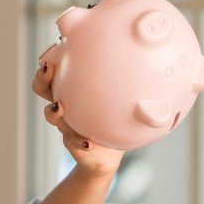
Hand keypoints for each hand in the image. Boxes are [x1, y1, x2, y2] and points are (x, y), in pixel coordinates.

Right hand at [31, 45, 125, 178]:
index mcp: (74, 88)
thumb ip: (133, 79)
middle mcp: (64, 103)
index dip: (50, 57)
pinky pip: (71, 142)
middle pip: (42, 87)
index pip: (56, 68)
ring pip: (51, 115)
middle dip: (42, 77)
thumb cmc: (116, 121)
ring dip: (53, 111)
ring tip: (59, 107)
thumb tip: (161, 50)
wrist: (107, 156)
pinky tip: (87, 143)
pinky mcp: (72, 144)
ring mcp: (65, 124)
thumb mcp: (126, 98)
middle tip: (49, 68)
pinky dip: (78, 142)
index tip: (57, 47)